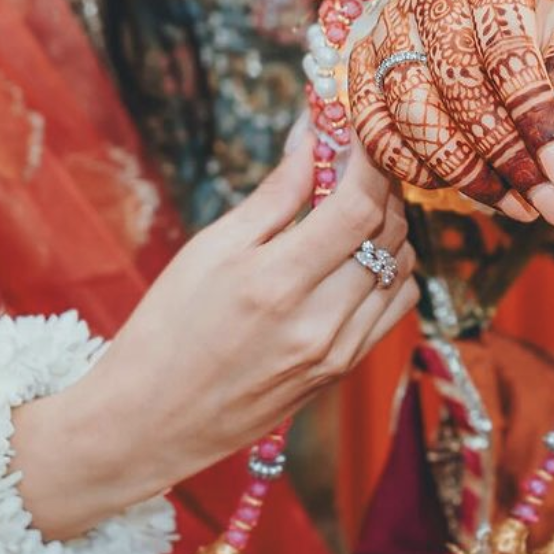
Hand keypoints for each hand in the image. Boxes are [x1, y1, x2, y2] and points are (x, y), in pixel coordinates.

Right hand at [13, 144, 416, 538]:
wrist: (151, 422)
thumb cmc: (167, 329)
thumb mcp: (210, 249)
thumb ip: (275, 194)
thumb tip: (314, 136)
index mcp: (278, 282)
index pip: (361, 205)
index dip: (371, 159)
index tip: (363, 130)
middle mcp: (320, 321)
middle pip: (389, 232)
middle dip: (379, 186)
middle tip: (353, 163)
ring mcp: (339, 351)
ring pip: (402, 268)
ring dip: (389, 229)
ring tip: (350, 211)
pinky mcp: (344, 371)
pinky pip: (395, 307)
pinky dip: (389, 272)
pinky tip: (355, 261)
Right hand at [347, 0, 553, 226]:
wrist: (487, 4)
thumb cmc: (537, 23)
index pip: (508, 52)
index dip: (535, 118)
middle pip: (456, 83)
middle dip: (501, 154)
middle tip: (540, 203)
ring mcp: (388, 26)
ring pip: (411, 107)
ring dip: (460, 168)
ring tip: (509, 204)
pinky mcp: (361, 61)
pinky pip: (372, 125)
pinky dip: (410, 165)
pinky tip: (454, 184)